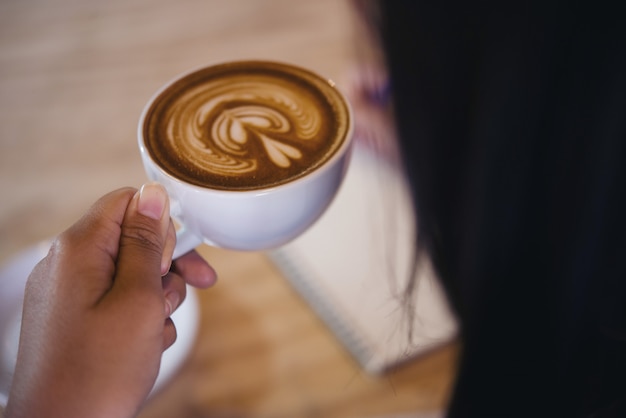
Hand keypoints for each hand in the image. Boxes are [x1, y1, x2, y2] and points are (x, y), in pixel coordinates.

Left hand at [5, 184, 215, 417]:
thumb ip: (146, 242)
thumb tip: (153, 194)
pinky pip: (117, 301)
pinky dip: (138, 318)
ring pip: (131, 274)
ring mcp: (68, 292)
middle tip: (176, 297)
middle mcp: (67, 264)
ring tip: (154, 332)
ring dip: (156, 299)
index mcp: (79, 249)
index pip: (128, 202)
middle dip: (164, 267)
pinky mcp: (73, 317)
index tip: (182, 255)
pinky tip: (143, 346)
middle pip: (133, 240)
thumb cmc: (99, 371)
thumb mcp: (138, 299)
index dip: (163, 223)